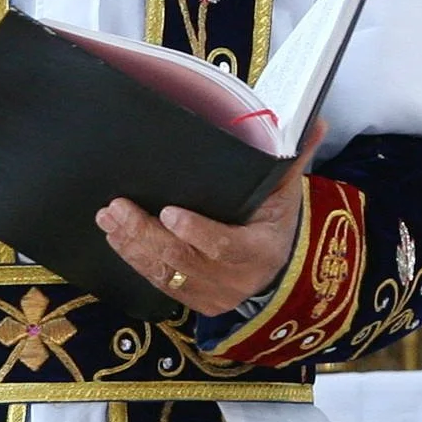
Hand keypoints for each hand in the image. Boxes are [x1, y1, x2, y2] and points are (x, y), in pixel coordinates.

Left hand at [97, 122, 322, 313]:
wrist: (277, 267)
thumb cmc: (275, 222)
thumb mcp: (286, 192)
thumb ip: (293, 158)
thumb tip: (312, 120)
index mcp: (261, 250)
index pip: (225, 247)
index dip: (196, 233)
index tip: (168, 213)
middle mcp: (236, 280)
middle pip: (184, 261)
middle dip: (145, 234)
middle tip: (118, 208)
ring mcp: (213, 294)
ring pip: (166, 274)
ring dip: (132, 246)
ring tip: (109, 218)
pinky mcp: (195, 300)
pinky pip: (160, 283)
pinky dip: (135, 260)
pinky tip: (116, 238)